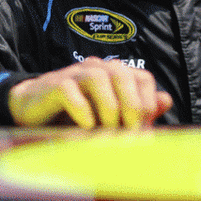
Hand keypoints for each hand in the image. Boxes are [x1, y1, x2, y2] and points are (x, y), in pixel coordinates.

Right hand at [7, 57, 172, 128]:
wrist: (35, 112)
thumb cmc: (77, 116)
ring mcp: (74, 73)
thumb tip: (166, 100)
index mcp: (115, 73)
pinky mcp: (53, 84)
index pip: (143, 78)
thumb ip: (138, 110)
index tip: (142, 129)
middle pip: (123, 74)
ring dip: (107, 108)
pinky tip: (85, 128)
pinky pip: (70, 91)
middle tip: (128, 133)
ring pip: (98, 78)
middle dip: (130, 106)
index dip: (146, 104)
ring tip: (106, 131)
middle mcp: (97, 68)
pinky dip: (82, 111)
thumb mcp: (111, 117)